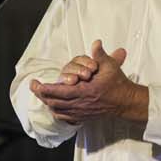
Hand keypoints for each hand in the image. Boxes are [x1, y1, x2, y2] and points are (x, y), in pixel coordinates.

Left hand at [29, 40, 147, 122]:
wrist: (125, 101)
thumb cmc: (117, 83)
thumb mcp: (110, 66)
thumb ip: (100, 54)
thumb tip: (96, 42)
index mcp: (85, 91)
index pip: (58, 91)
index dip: (44, 88)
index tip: (35, 82)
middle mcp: (81, 104)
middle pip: (53, 102)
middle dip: (41, 94)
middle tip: (34, 86)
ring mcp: (81, 112)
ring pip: (57, 111)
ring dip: (47, 103)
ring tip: (41, 94)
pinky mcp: (83, 117)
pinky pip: (64, 117)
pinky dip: (56, 112)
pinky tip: (53, 106)